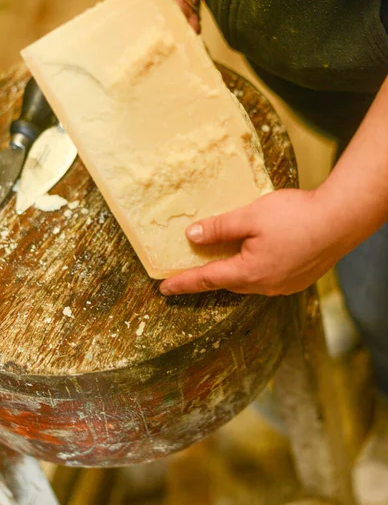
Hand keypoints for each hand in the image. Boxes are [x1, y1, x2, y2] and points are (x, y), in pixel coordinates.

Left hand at [160, 189, 344, 295]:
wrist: (341, 220)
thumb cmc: (296, 216)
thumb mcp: (251, 216)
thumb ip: (220, 228)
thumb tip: (192, 235)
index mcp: (249, 273)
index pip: (207, 279)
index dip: (183, 283)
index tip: (163, 288)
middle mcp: (265, 286)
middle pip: (228, 282)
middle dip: (209, 276)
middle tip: (191, 268)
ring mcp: (284, 286)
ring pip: (249, 281)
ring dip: (234, 272)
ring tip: (225, 258)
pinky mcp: (298, 280)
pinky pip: (266, 279)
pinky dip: (253, 270)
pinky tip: (256, 256)